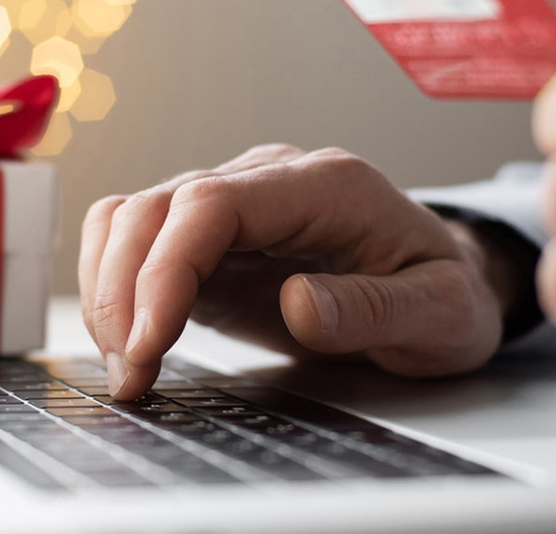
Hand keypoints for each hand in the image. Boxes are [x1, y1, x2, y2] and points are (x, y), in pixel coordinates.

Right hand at [80, 144, 509, 399]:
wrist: (445, 280)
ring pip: (132, 215)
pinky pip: (138, 240)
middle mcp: (269, 180)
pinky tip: (131, 343)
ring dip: (109, 290)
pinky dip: (115, 287)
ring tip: (128, 367)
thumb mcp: (442, 313)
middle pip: (157, 205)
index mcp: (326, 186)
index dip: (165, 269)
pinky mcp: (212, 237)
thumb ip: (376, 308)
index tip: (150, 343)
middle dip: (123, 291)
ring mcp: (234, 202)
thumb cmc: (445, 293)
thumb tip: (299, 304)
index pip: (213, 203)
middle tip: (131, 376)